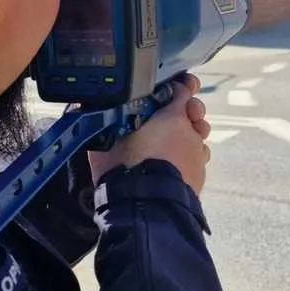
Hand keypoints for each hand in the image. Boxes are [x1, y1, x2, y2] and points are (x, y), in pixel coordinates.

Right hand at [89, 73, 210, 193]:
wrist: (143, 202)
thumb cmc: (126, 166)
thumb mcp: (109, 136)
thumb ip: (108, 119)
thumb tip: (90, 108)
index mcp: (173, 115)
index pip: (182, 90)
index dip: (177, 88)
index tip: (172, 89)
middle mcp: (190, 132)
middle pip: (195, 110)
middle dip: (188, 110)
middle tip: (176, 115)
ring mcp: (197, 153)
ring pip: (199, 135)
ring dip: (190, 135)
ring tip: (175, 142)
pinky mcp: (199, 174)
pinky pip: (198, 159)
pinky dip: (189, 157)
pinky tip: (176, 162)